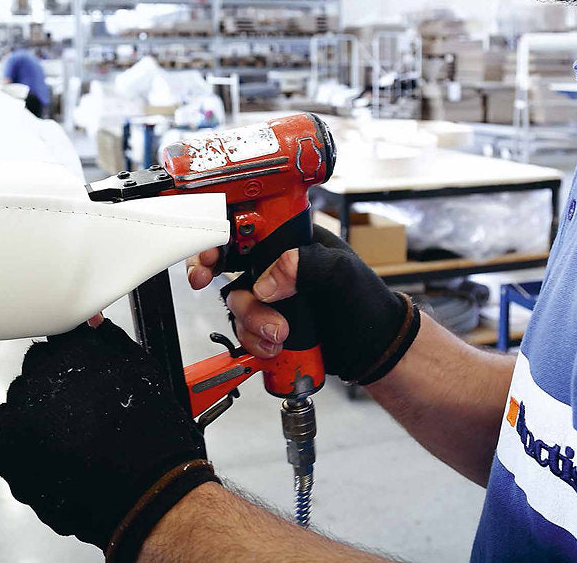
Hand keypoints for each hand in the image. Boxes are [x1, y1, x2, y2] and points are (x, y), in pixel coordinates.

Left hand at [0, 320, 217, 561]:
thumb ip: (109, 340)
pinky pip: (1, 431)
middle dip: (55, 380)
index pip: (60, 338)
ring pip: (19, 398)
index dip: (75, 357)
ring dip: (37, 408)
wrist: (146, 490)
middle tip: (81, 406)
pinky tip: (46, 445)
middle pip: (37, 367)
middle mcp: (40, 379)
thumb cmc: (150, 430)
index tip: (84, 373)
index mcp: (73, 353)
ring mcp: (19, 417)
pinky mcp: (5, 452)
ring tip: (68, 432)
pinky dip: (18, 435)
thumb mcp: (141, 368)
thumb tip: (91, 324)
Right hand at [187, 226, 419, 384]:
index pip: (248, 226)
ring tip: (279, 333)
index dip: (220, 234)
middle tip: (202, 280)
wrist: (374, 350)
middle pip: (227, 260)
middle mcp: (276, 264)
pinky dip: (253, 340)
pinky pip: (243, 329)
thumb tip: (267, 281)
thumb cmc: (367, 303)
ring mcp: (271, 295)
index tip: (210, 252)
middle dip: (210, 270)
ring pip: (235, 301)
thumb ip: (306, 265)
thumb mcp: (342, 273)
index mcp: (292, 240)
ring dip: (249, 319)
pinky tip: (275, 347)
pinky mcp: (268, 323)